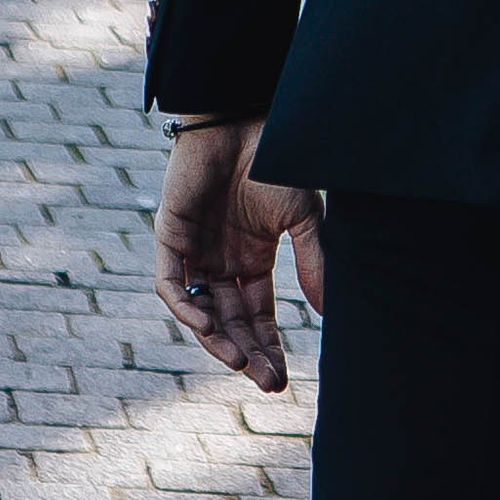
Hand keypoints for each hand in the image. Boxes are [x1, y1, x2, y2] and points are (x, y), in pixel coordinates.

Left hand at [153, 120, 325, 394]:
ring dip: (216, 340)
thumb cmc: (275, 161)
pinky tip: (207, 325)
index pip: (256, 318)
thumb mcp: (302, 217)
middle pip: (230, 323)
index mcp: (251, 261)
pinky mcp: (170, 236)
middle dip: (246, 354)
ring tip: (238, 362)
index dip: (267, 348)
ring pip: (199, 311)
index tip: (280, 380)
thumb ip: (312, 262)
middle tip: (265, 382)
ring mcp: (194, 252)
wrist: (243, 117)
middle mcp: (220, 263)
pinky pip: (171, 284)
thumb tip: (329, 314)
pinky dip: (186, 307)